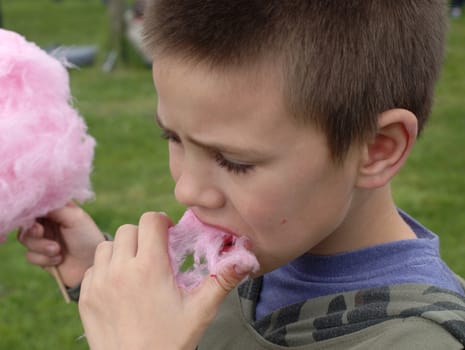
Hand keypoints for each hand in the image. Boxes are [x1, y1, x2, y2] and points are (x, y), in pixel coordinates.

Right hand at [18, 201, 104, 286]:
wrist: (92, 264)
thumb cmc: (87, 236)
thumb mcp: (75, 217)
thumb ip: (55, 207)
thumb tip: (35, 203)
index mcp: (56, 208)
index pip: (35, 203)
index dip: (31, 210)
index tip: (35, 218)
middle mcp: (47, 221)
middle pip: (25, 222)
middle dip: (32, 229)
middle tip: (40, 232)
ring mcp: (43, 238)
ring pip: (24, 238)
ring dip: (41, 246)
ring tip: (57, 249)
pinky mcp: (41, 255)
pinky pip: (30, 255)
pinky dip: (44, 259)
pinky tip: (59, 259)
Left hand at [79, 212, 249, 349]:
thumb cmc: (170, 341)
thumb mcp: (200, 311)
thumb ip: (221, 281)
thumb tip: (245, 260)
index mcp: (149, 267)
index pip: (150, 220)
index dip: (161, 222)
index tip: (168, 236)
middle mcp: (121, 269)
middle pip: (128, 229)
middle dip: (143, 235)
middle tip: (154, 253)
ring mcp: (100, 283)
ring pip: (107, 246)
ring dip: (122, 250)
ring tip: (135, 267)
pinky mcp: (86, 297)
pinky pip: (93, 268)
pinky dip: (106, 269)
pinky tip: (119, 285)